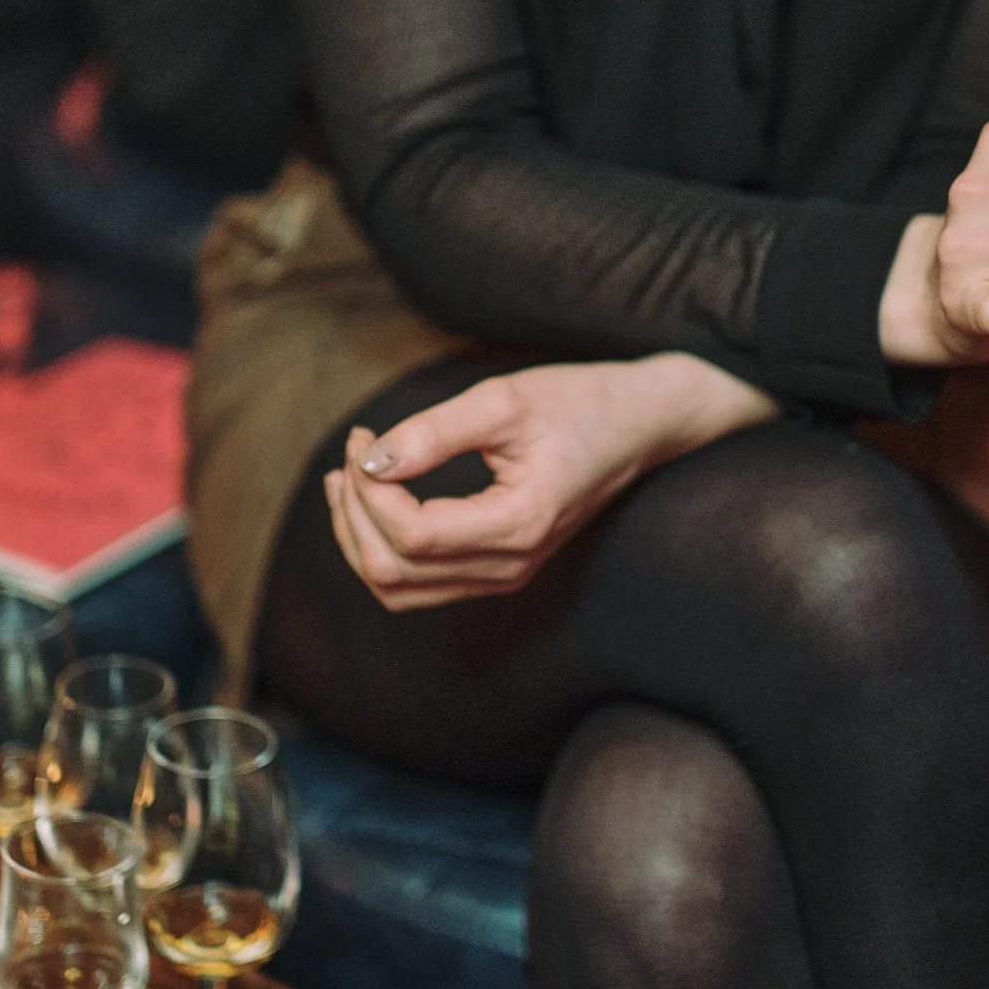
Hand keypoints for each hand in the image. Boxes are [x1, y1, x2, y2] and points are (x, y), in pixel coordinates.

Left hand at [324, 355, 774, 610]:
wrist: (639, 426)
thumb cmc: (579, 404)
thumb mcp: (503, 400)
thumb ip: (433, 432)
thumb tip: (369, 461)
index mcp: (518, 525)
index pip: (411, 536)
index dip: (369, 490)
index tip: (364, 435)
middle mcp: (511, 565)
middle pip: (393, 571)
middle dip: (354, 512)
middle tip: (355, 447)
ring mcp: (504, 574)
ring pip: (396, 588)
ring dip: (358, 536)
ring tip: (348, 475)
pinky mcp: (495, 568)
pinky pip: (417, 583)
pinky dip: (380, 547)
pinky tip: (370, 499)